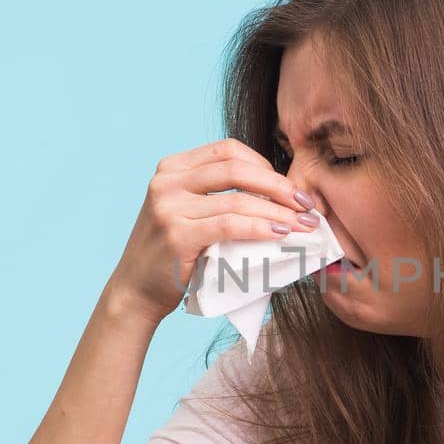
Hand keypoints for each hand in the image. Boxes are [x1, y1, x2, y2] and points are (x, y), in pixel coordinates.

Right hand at [107, 137, 316, 324]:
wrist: (135, 292)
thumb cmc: (174, 255)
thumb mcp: (189, 212)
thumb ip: (220, 195)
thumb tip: (280, 194)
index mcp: (173, 167)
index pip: (229, 150)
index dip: (266, 165)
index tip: (292, 189)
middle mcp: (167, 180)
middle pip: (236, 169)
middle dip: (279, 186)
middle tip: (307, 205)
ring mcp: (168, 206)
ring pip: (237, 199)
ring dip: (278, 211)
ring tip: (303, 225)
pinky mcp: (176, 234)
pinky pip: (228, 225)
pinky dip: (260, 228)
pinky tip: (280, 235)